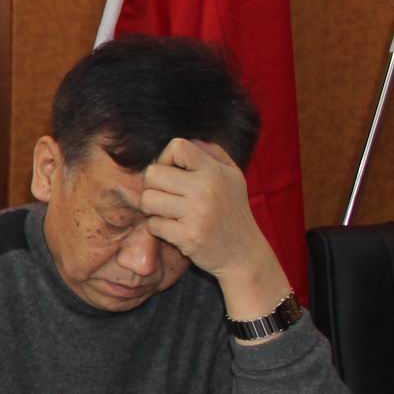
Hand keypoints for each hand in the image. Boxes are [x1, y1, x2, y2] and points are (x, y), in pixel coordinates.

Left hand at [140, 138, 288, 313]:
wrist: (244, 254)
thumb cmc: (233, 212)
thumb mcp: (232, 177)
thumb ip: (212, 153)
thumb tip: (189, 140)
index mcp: (215, 171)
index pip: (177, 146)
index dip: (166, 157)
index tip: (172, 172)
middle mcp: (207, 189)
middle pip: (153, 174)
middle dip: (154, 186)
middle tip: (167, 197)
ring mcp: (197, 213)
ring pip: (148, 200)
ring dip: (153, 209)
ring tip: (170, 213)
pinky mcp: (188, 236)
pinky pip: (153, 225)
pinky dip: (158, 229)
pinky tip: (175, 230)